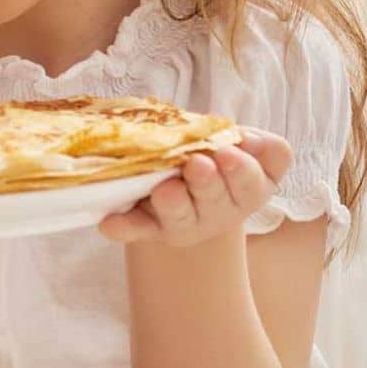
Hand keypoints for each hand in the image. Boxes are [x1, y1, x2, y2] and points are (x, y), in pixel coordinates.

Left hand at [98, 132, 291, 246]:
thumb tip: (246, 138)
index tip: (228, 150)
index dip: (245, 168)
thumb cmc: (214, 157)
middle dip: (207, 181)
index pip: (256, 179)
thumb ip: (250, 142)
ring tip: (164, 190)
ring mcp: (186, 223)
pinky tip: (109, 224)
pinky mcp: (152, 229)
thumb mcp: (236, 145)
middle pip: (218, 198)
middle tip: (197, 164)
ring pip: (181, 216)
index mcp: (248, 187)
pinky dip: (125, 227)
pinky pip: (138, 229)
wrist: (184, 191)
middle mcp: (222, 210)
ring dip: (173, 203)